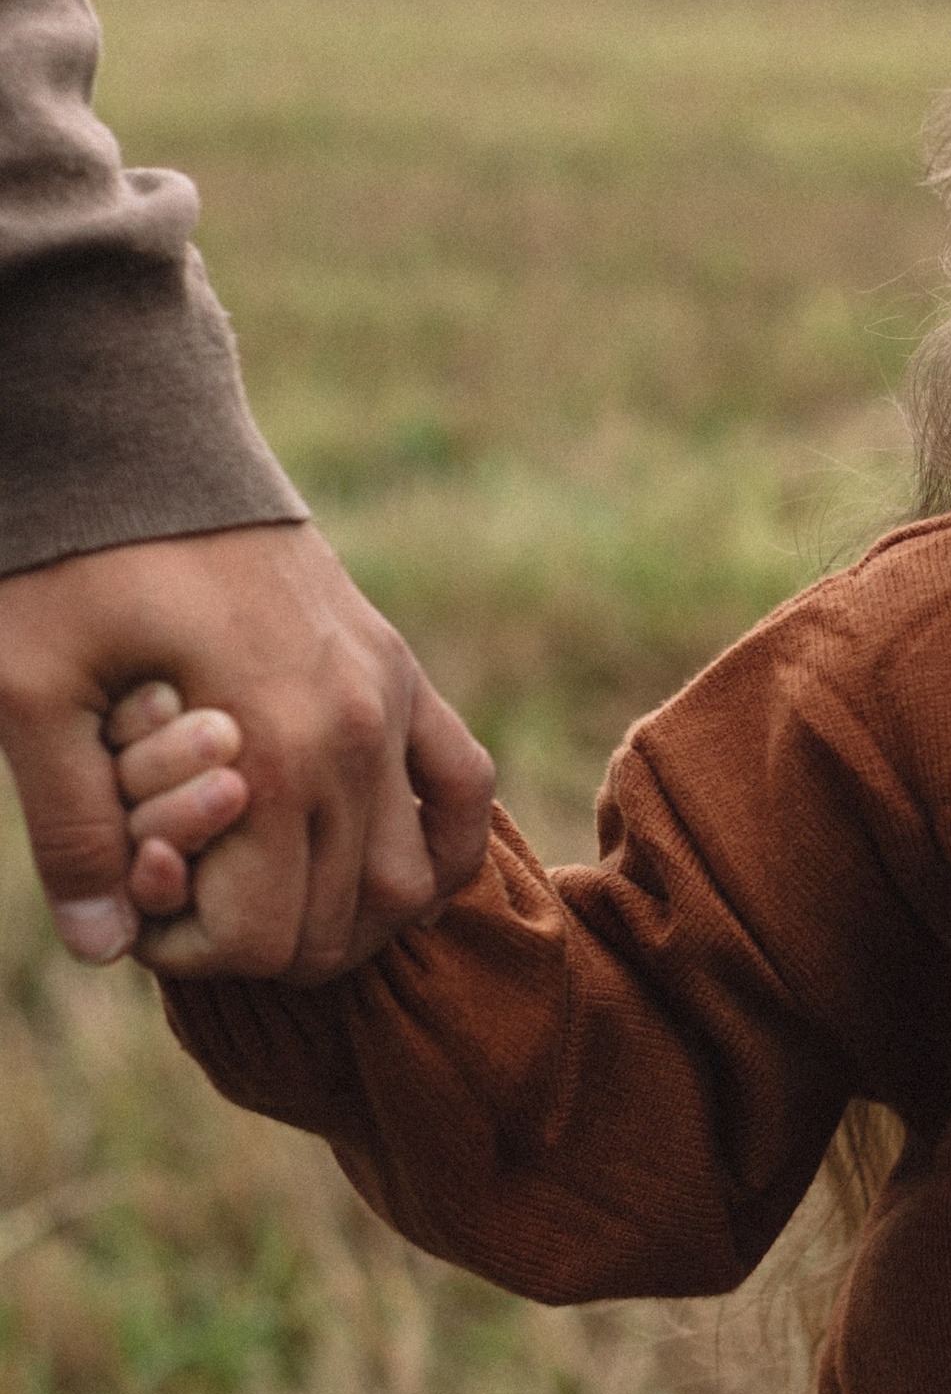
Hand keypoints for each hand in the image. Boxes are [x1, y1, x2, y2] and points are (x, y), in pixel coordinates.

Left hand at [0, 518, 493, 978]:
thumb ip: (70, 826)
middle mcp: (353, 733)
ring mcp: (389, 697)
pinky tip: (383, 871)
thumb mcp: (28, 690)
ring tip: (271, 904)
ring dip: (349, 922)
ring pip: (412, 880)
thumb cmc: (67, 559)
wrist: (135, 439)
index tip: (137, 912)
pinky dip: (441, 849)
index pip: (269, 934)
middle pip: (345, 924)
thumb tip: (100, 946)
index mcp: (270, 749)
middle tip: (190, 913)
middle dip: (262, 946)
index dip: (193, 954)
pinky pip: (464, 787)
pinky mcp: (399, 666)